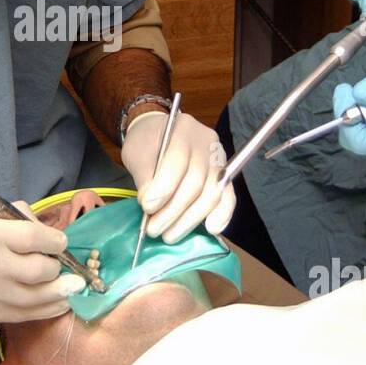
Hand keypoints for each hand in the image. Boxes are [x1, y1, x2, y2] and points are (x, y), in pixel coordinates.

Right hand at [0, 207, 83, 325]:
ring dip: (59, 294)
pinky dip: (41, 311)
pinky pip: (18, 316)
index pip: (32, 238)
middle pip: (38, 271)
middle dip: (57, 268)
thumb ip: (8, 220)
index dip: (55, 241)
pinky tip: (53, 304)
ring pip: (34, 299)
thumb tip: (42, 228)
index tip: (61, 242)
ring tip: (72, 289)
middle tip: (61, 266)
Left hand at [121, 111, 235, 242]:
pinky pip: (228, 196)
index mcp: (182, 129)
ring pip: (212, 193)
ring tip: (170, 235)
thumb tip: (151, 206)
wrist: (160, 132)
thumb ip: (144, 177)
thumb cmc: (147, 142)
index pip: (177, 162)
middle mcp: (206, 142)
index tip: (147, 208)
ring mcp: (219, 158)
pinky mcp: (224, 173)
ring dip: (190, 219)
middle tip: (154, 229)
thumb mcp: (137, 153)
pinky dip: (222, 215)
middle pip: (195, 182)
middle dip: (173, 211)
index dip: (163, 189)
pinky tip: (211, 229)